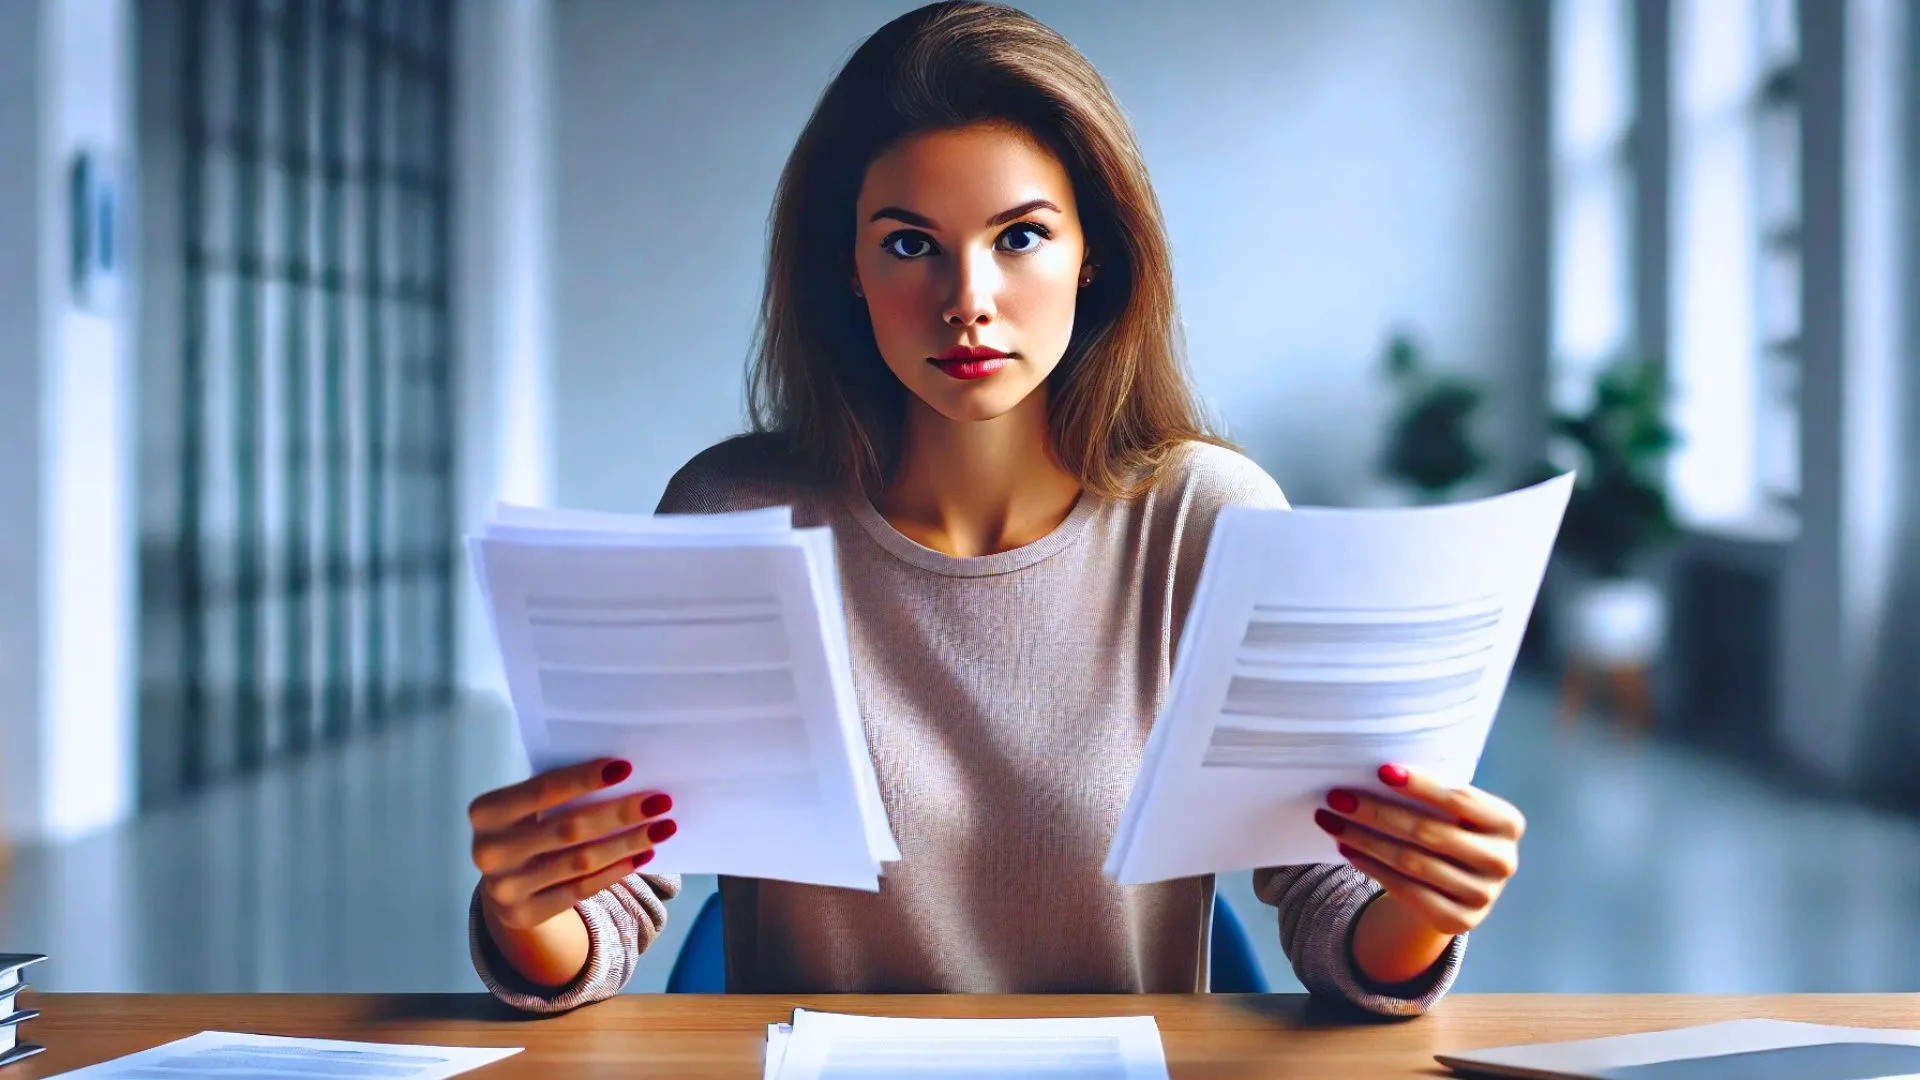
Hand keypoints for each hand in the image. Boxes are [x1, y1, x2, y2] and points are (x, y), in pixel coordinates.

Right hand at [468, 758, 676, 931]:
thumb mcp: (526, 807)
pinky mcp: (525, 914)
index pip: (543, 790)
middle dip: (620, 813)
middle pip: (569, 829)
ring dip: (628, 842)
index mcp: (486, 813)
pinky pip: (582, 889)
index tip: (626, 768)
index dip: (585, 779)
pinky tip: (643, 854)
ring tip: (663, 827)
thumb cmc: (526, 827)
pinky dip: (617, 870)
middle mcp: (489, 851)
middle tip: (661, 801)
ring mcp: (506, 888)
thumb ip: (557, 793)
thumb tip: (625, 778)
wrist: (503, 884)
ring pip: (581, 862)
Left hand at [1315, 763, 1523, 937]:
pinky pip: (1406, 891)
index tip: (1380, 770)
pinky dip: (1372, 868)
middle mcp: (1502, 861)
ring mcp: (1483, 896)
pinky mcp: (1459, 921)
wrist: (1459, 887)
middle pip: (1428, 832)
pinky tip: (1348, 850)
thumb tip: (1375, 774)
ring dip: (1365, 840)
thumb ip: (1431, 796)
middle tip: (1337, 798)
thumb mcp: (1453, 812)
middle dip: (1376, 812)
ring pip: (1411, 862)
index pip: (1460, 800)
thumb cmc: (1449, 830)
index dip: (1421, 785)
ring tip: (1331, 822)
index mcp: (1507, 823)